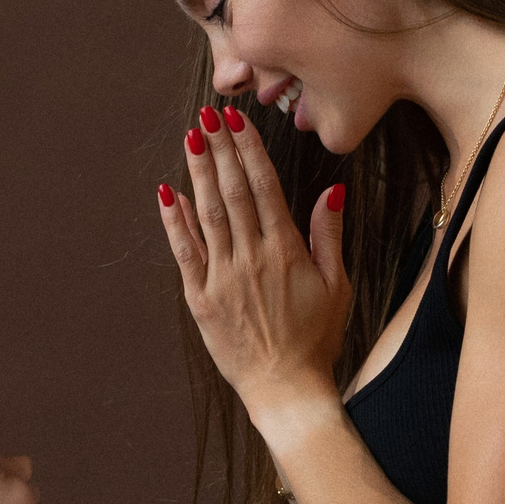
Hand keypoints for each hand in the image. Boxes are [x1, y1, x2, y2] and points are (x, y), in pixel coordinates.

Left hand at [158, 106, 354, 422]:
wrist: (286, 389)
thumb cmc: (316, 338)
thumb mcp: (336, 285)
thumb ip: (330, 236)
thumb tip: (333, 191)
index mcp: (286, 251)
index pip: (264, 188)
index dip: (248, 151)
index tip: (237, 122)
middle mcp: (251, 258)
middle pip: (232, 193)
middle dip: (220, 150)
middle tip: (208, 114)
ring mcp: (223, 278)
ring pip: (207, 215)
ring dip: (198, 173)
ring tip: (190, 138)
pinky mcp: (201, 299)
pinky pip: (185, 253)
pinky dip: (174, 222)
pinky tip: (168, 192)